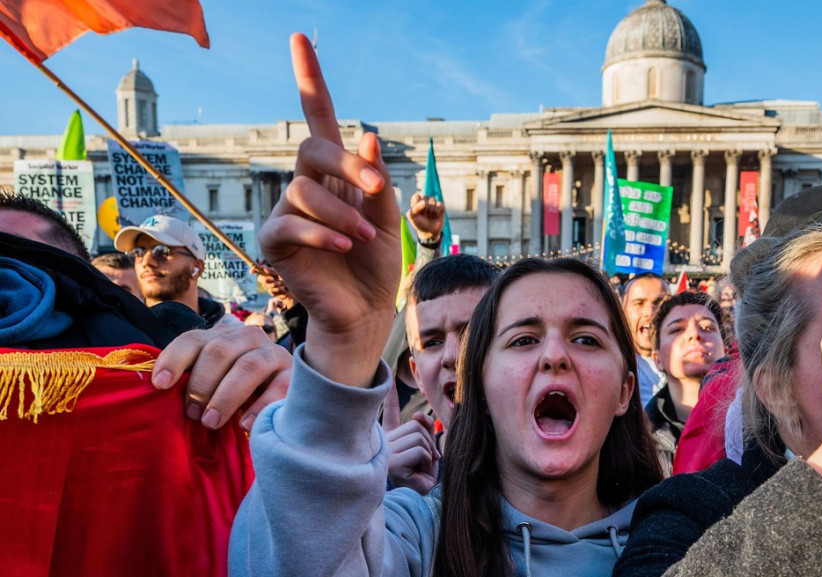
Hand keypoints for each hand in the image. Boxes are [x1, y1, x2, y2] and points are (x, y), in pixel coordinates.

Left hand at [151, 324, 292, 430]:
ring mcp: (273, 353)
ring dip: (226, 395)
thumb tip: (159, 391)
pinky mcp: (294, 373)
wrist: (281, 394)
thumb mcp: (212, 381)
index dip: (175, 359)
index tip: (160, 384)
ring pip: (249, 365)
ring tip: (211, 422)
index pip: (193, 339)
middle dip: (201, 384)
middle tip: (192, 414)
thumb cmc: (235, 392)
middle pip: (220, 351)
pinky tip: (244, 425)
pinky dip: (260, 406)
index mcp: (222, 336)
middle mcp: (248, 337)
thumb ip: (192, 379)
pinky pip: (279, 386)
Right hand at [258, 33, 400, 385]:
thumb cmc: (376, 264)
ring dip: (341, 212)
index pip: (319, 117)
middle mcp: (307, 185)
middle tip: (375, 189)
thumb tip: (367, 136)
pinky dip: (323, 233)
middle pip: (312, 147)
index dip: (310, 79)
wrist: (365, 312)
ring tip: (365, 237)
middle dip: (346, 163)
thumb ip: (375, 182)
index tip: (301, 39)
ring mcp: (288, 212)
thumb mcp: (388, 219)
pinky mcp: (275, 243)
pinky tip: (346, 246)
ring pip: (304, 189)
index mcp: (336, 173)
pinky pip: (290, 224)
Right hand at [383, 382, 439, 493]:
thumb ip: (426, 432)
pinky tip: (416, 472)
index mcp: (392, 438)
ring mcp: (387, 451)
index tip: (388, 376)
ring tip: (419, 467)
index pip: (390, 412)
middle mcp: (386, 442)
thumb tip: (421, 417)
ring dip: (428, 453)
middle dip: (428, 442)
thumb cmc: (419, 479)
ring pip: (419, 437)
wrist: (413, 501)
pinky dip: (425, 462)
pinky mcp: (392, 462)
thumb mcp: (426, 452)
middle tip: (424, 460)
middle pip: (416, 425)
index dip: (390, 395)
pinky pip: (419, 450)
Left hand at [406, 192, 444, 242]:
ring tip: (430, 216)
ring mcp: (433, 202)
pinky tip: (435, 216)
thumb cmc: (419, 223)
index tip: (416, 211)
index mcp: (417, 201)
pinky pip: (439, 204)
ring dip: (430, 211)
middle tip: (424, 215)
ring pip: (432, 200)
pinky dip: (436, 212)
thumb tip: (424, 202)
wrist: (429, 232)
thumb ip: (414, 208)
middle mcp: (425, 200)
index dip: (416, 204)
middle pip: (425, 197)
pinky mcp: (441, 206)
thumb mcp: (412, 217)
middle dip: (424, 208)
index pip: (416, 196)